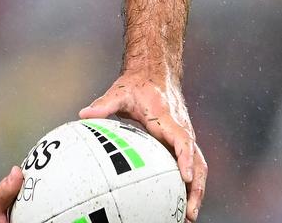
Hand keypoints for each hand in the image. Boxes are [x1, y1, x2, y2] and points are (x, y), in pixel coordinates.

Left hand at [80, 73, 206, 221]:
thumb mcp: (120, 92)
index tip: (185, 177)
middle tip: (188, 212)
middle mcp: (182, 129)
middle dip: (196, 188)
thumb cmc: (138, 84)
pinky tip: (178, 201)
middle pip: (198, 161)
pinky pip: (189, 164)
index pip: (183, 141)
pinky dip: (188, 183)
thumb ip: (104, 104)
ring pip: (198, 166)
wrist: (155, 73)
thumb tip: (83, 114)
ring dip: (196, 190)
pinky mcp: (180, 142)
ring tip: (187, 215)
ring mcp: (184, 136)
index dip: (186, 159)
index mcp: (169, 119)